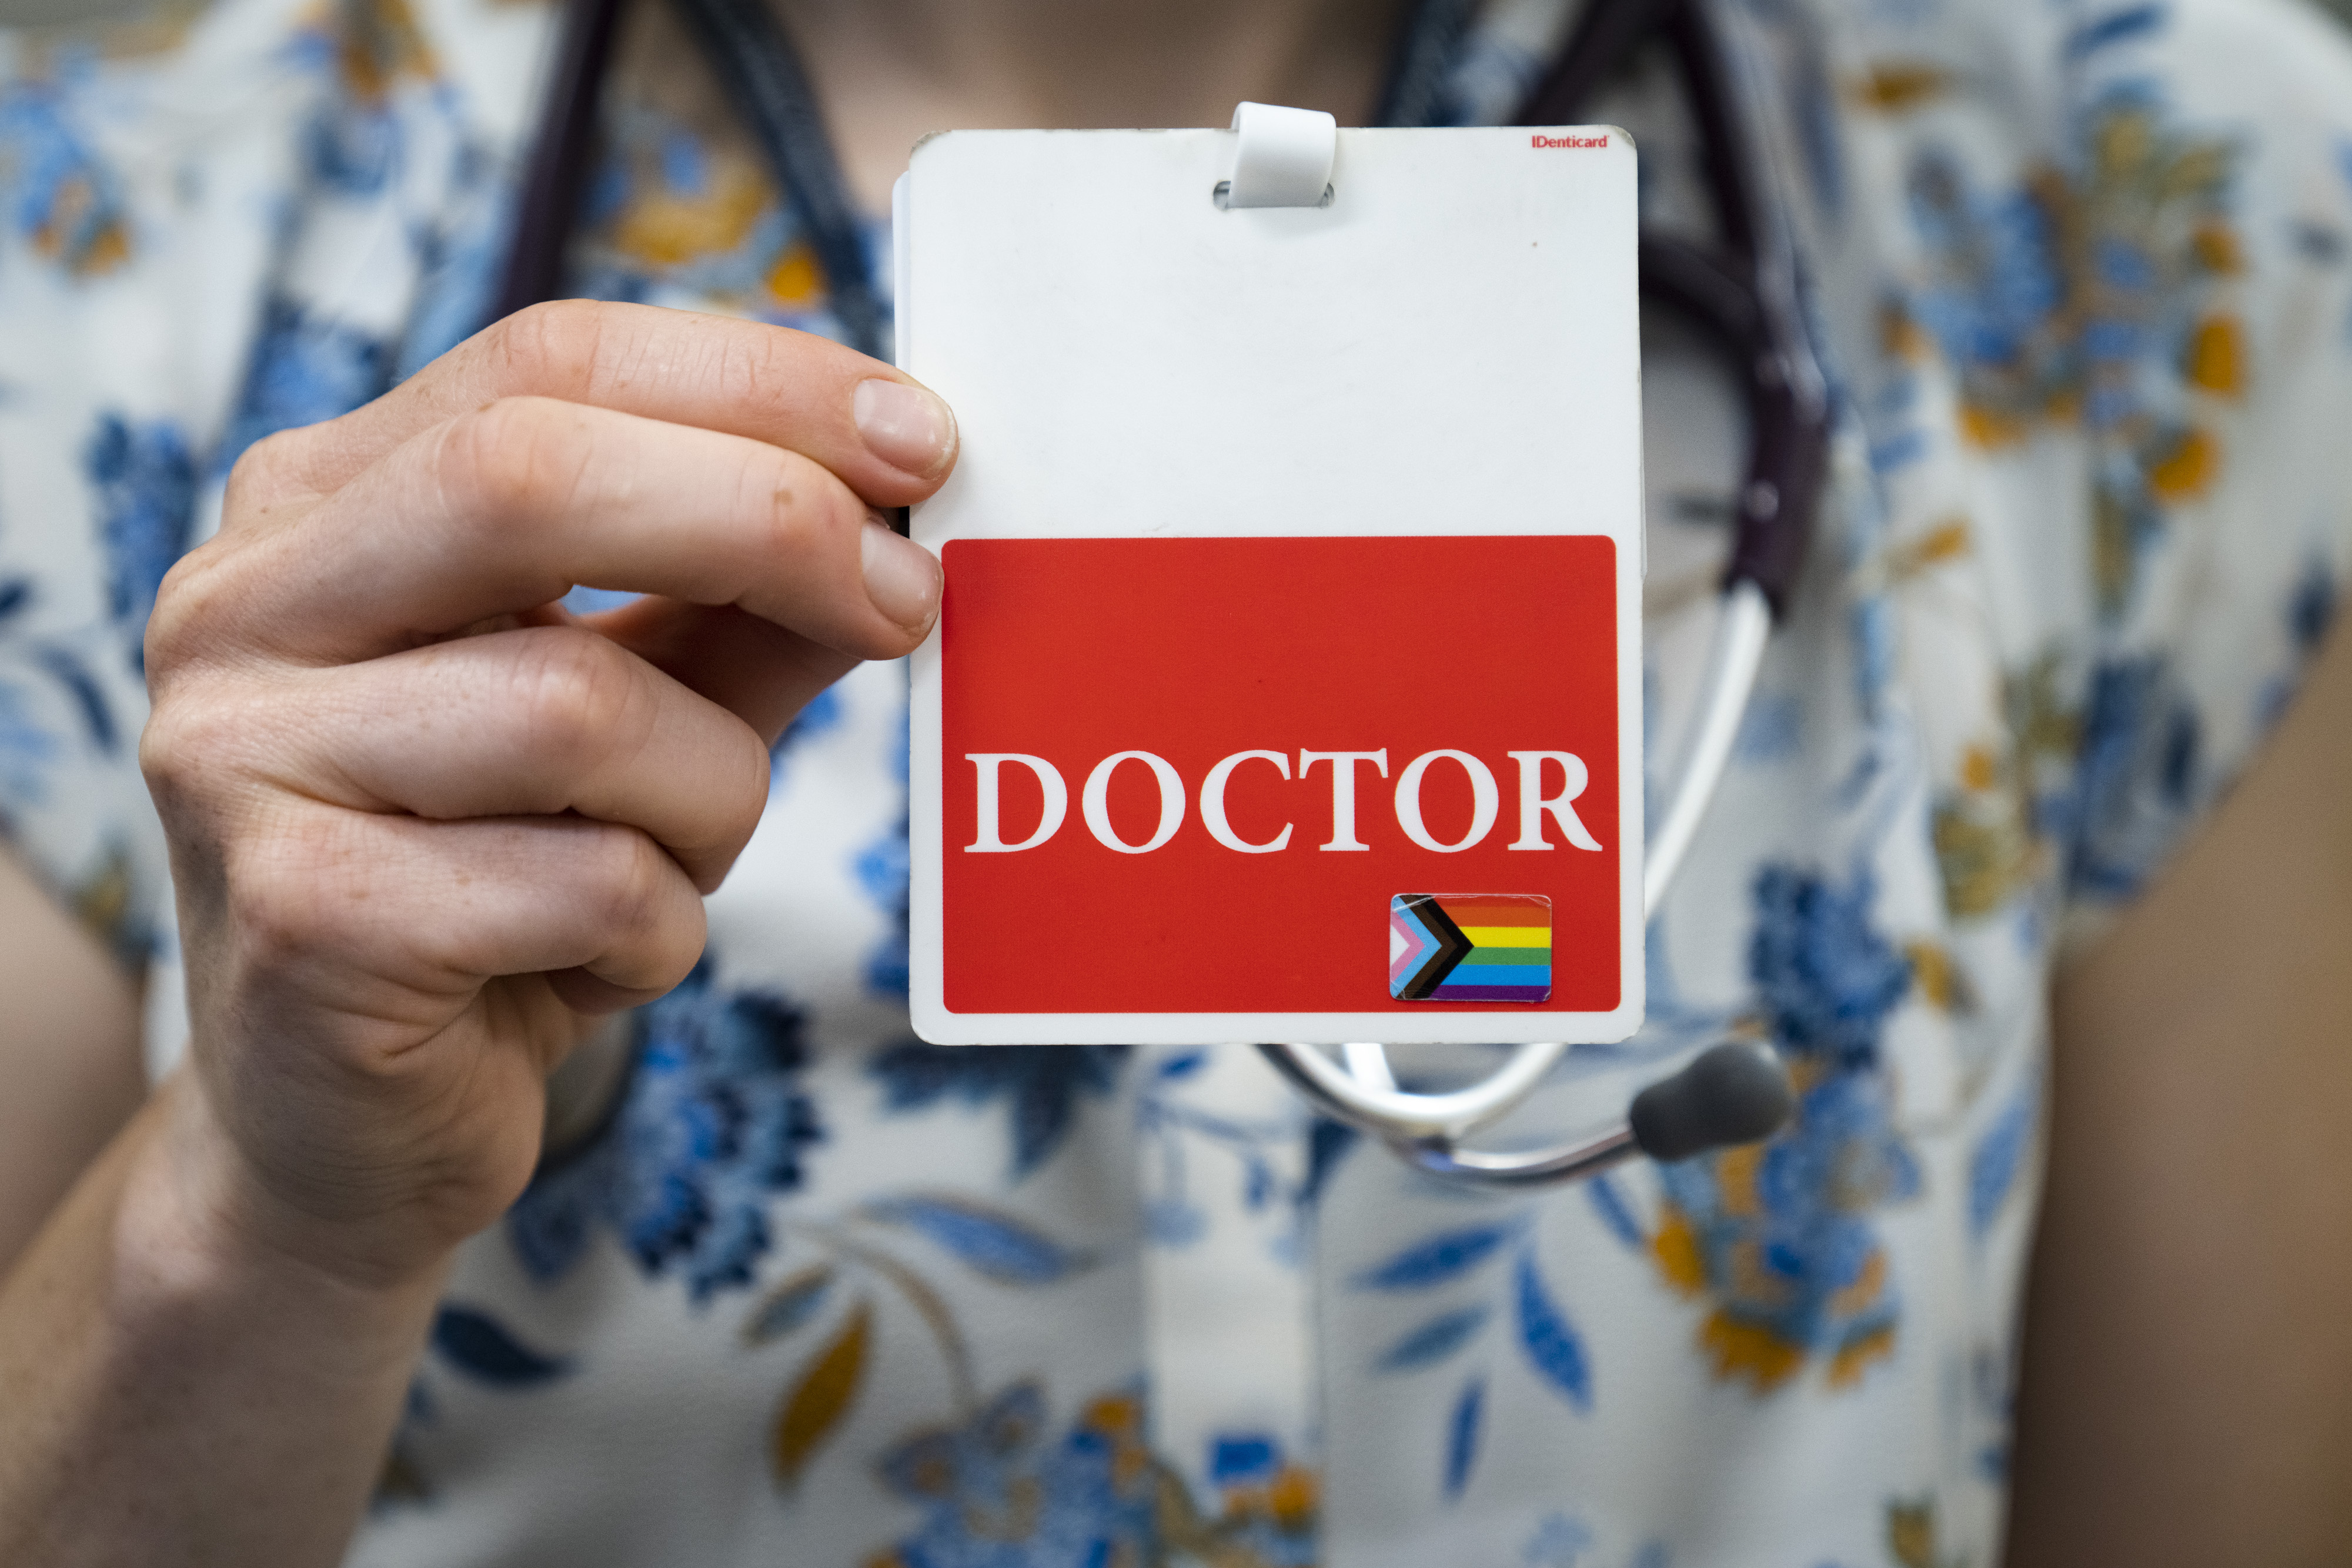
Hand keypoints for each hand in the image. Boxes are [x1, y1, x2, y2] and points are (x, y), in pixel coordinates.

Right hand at [141, 301, 954, 1287]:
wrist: (342, 1133)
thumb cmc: (505, 888)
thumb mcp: (638, 714)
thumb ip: (739, 603)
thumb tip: (903, 502)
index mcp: (318, 507)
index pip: (548, 359)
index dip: (758, 383)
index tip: (925, 440)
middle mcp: (242, 606)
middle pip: (530, 476)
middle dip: (768, 520)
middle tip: (908, 601)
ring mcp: (238, 760)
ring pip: (582, 708)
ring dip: (712, 796)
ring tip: (677, 859)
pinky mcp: (299, 920)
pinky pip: (586, 885)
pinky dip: (656, 933)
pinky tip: (599, 962)